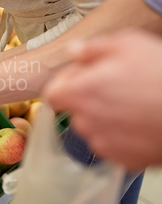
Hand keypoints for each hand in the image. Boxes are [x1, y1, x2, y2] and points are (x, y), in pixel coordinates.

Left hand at [43, 29, 161, 169]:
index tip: (80, 79)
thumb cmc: (161, 74)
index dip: (65, 84)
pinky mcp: (124, 160)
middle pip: (75, 111)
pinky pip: (114, 146)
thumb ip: (91, 48)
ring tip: (132, 104)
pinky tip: (140, 121)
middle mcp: (86, 122)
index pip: (52, 94)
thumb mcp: (127, 43)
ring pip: (94, 129)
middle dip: (88, 99)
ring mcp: (104, 144)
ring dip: (104, 118)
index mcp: (79, 93)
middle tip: (114, 87)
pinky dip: (122, 136)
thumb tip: (73, 52)